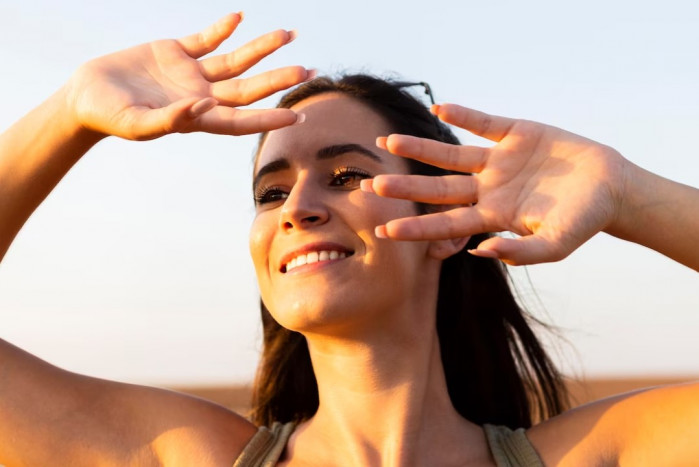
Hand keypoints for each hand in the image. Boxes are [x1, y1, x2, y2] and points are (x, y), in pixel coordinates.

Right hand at [63, 13, 311, 140]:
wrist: (85, 95)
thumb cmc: (109, 116)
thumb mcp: (136, 123)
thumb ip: (170, 120)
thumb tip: (204, 108)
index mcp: (196, 118)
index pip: (241, 120)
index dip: (268, 118)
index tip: (297, 116)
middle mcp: (201, 96)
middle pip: (248, 88)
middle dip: (277, 79)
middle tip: (308, 71)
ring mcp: (191, 73)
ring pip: (235, 60)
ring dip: (261, 48)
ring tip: (288, 34)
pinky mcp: (176, 51)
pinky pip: (206, 39)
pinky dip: (222, 29)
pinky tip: (239, 18)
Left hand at [362, 104, 629, 264]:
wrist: (610, 187)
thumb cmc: (583, 221)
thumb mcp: (556, 245)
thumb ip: (521, 253)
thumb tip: (481, 252)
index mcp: (493, 216)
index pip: (447, 223)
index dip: (417, 228)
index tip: (385, 231)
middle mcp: (487, 188)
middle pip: (438, 189)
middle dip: (406, 189)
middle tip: (372, 187)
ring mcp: (498, 160)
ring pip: (450, 154)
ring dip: (420, 149)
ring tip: (388, 142)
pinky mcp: (515, 133)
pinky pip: (483, 122)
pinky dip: (464, 114)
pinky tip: (439, 107)